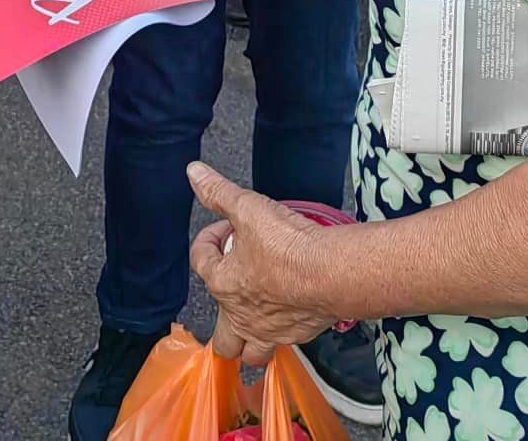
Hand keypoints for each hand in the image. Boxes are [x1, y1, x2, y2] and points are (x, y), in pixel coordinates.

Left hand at [188, 163, 334, 365]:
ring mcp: (272, 331)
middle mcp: (243, 316)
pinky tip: (293, 315)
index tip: (225, 227)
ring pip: (252, 353)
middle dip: (222, 324)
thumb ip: (219, 192)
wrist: (332, 272)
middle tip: (235, 296)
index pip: (201, 262)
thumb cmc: (289, 246)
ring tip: (259, 323)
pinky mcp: (300, 334)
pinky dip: (285, 334)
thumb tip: (194, 174)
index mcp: (224, 285)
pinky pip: (286, 344)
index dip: (209, 239)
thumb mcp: (248, 207)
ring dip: (251, 342)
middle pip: (222, 339)